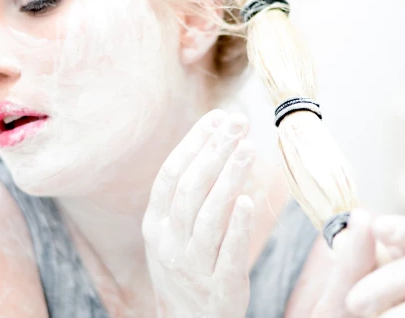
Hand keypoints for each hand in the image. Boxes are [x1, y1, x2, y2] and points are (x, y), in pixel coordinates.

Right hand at [142, 109, 256, 317]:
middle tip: (239, 124)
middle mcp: (169, 243)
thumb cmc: (187, 266)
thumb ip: (187, 194)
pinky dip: (237, 226)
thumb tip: (214, 142)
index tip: (218, 117)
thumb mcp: (172, 232)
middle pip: (191, 188)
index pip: (171, 174)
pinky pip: (228, 252)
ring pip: (209, 216)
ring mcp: (192, 266)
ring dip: (229, 178)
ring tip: (248, 148)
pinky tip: (249, 201)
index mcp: (154, 224)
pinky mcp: (220, 287)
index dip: (194, 143)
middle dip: (215, 152)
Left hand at [313, 209, 404, 317]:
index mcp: (402, 262)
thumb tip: (361, 215)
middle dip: (393, 280)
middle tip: (353, 301)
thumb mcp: (340, 290)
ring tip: (366, 317)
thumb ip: (352, 260)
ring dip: (403, 312)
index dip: (403, 229)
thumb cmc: (341, 317)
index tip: (378, 227)